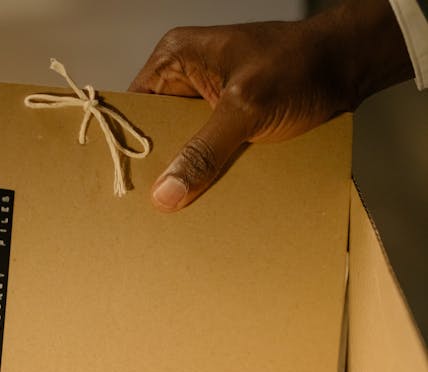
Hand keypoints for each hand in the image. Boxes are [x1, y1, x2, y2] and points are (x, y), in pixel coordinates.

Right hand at [129, 1, 412, 211]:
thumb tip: (165, 194)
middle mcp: (187, 77)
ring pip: (184, 147)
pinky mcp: (231, 120)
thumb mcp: (246, 109)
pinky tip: (205, 200)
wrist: (350, 67)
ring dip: (186, 176)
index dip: (126, 145)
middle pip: (157, 132)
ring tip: (173, 212)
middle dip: (157, 168)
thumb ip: (204, 152)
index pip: (134, 106)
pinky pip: (209, 152)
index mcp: (176, 58)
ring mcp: (209, 101)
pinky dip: (209, 175)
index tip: (123, 185)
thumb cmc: (300, 68)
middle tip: (148, 208)